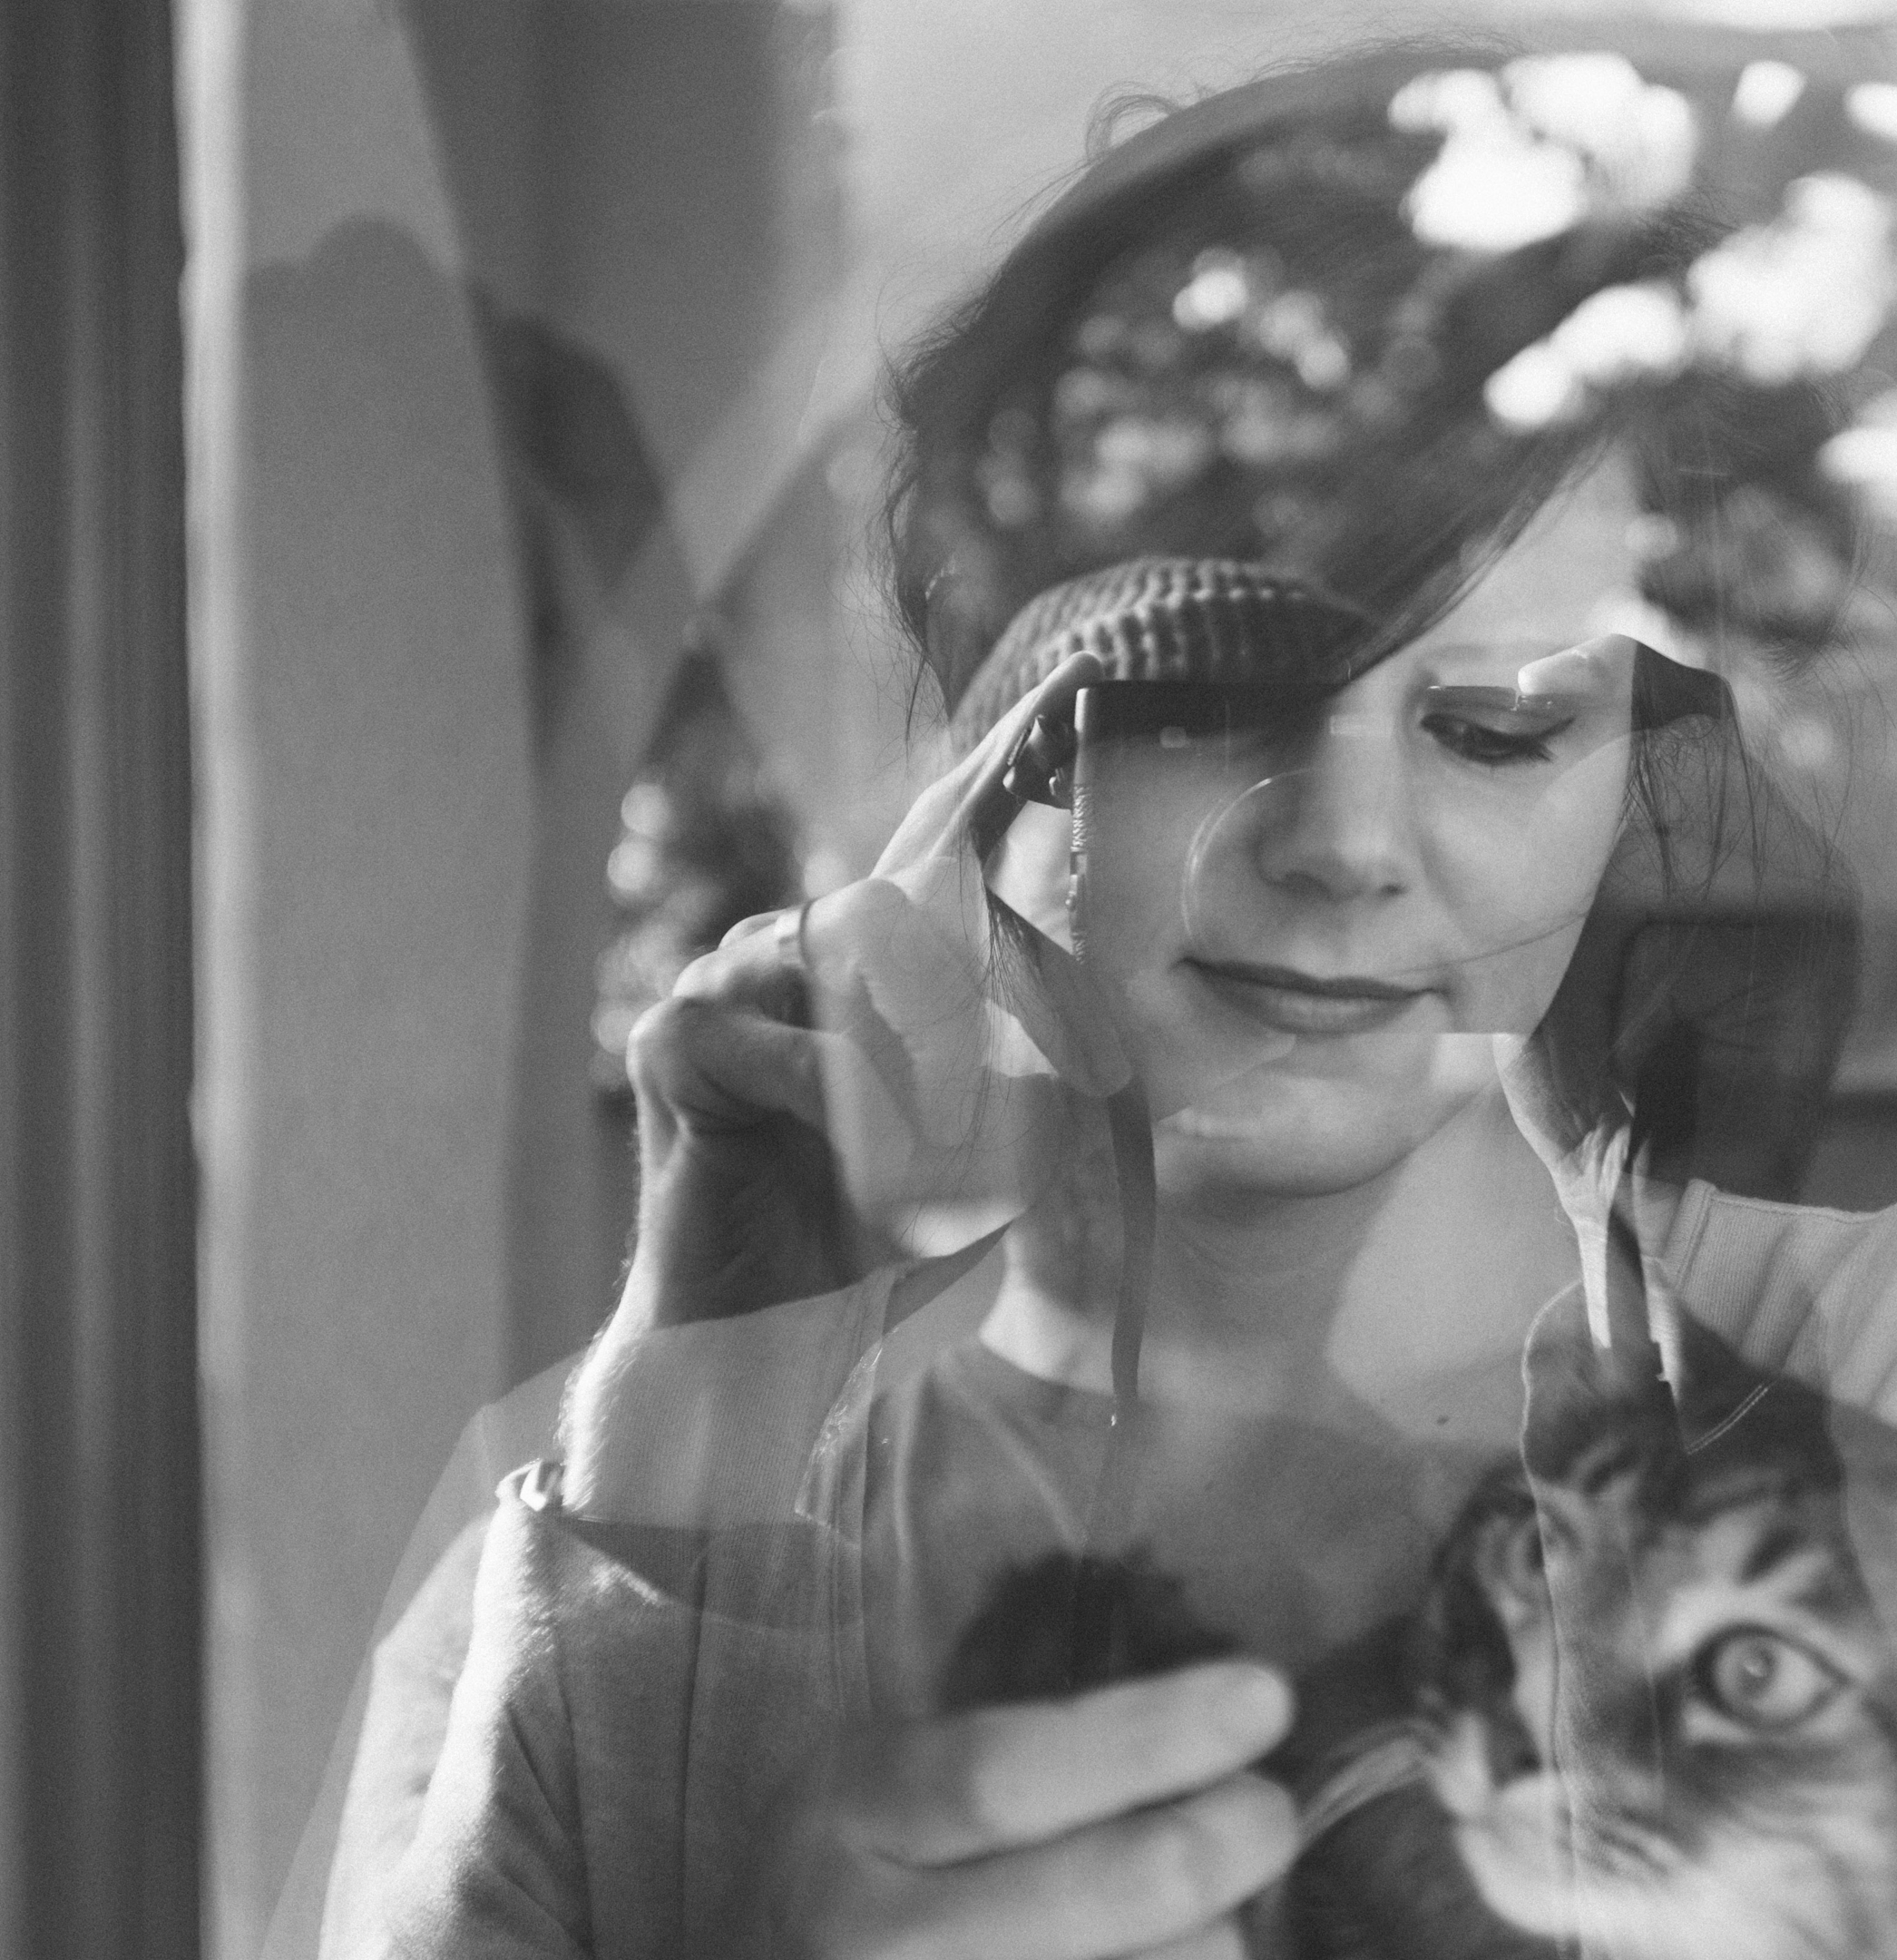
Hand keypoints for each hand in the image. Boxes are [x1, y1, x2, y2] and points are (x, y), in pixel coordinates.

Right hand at [615, 652, 1108, 1332]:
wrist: (767, 1335)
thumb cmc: (872, 1231)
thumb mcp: (988, 1134)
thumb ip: (1027, 1049)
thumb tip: (1081, 978)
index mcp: (863, 958)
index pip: (938, 842)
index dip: (1002, 763)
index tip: (1073, 683)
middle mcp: (790, 944)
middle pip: (908, 916)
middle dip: (960, 1020)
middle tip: (963, 1117)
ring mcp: (723, 980)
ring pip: (857, 975)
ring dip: (910, 1082)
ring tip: (910, 1164)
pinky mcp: (678, 1038)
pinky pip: (799, 1049)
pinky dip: (841, 1114)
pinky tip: (837, 1162)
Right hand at [771, 1661, 1298, 1959]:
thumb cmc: (863, 1865)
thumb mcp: (896, 1782)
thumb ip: (1028, 1757)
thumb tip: (1224, 1719)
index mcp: (854, 1813)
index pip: (1007, 1775)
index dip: (1150, 1739)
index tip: (1263, 1699)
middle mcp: (868, 1937)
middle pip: (1080, 1897)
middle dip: (1205, 1849)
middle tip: (1270, 1816)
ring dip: (1205, 1944)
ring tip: (1223, 1909)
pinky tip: (1191, 1954)